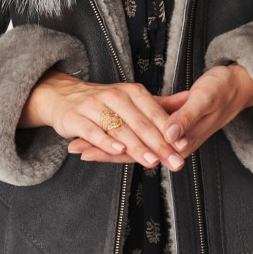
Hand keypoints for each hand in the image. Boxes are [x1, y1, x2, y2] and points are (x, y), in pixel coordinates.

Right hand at [19, 71, 189, 171]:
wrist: (63, 95)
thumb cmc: (105, 102)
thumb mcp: (133, 99)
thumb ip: (160, 104)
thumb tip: (189, 99)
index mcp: (132, 92)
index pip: (154, 113)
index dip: (169, 131)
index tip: (183, 147)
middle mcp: (115, 96)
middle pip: (140, 123)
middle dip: (158, 144)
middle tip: (174, 161)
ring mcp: (95, 106)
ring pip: (119, 128)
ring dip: (136, 146)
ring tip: (151, 161)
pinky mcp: (77, 117)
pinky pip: (93, 130)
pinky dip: (105, 141)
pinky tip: (117, 150)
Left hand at [67, 64, 252, 164]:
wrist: (237, 86)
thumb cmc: (222, 91)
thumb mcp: (206, 100)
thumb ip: (187, 118)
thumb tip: (169, 136)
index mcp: (180, 138)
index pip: (138, 150)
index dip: (111, 150)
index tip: (86, 148)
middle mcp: (172, 141)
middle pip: (131, 150)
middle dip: (102, 150)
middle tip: (74, 148)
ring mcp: (170, 134)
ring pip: (133, 144)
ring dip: (108, 145)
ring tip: (80, 145)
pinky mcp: (170, 123)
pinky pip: (141, 133)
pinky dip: (122, 134)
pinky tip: (106, 133)